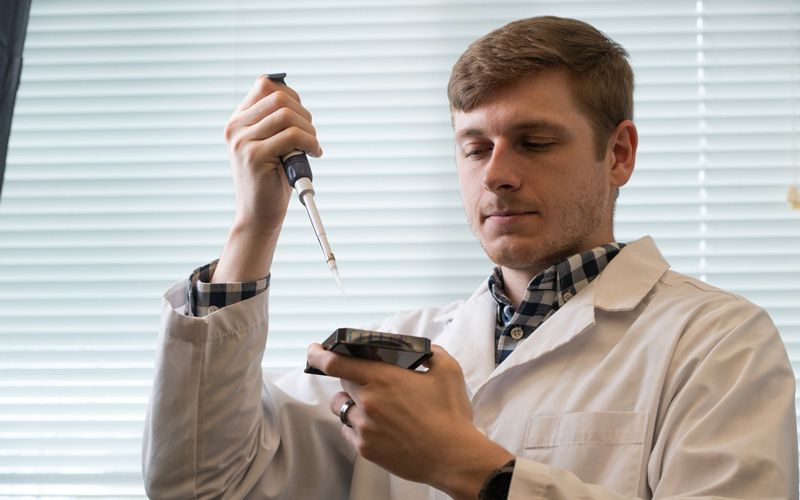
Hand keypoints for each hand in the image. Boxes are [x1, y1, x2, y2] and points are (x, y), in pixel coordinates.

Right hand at [213, 75, 322, 282]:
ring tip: (312, 147)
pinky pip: (292, 136)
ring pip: (287, 115)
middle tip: (311, 135)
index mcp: (238, 120)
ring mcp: (242, 141)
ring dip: (309, 130)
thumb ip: (275, 119)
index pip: (264, 84)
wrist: (259, 215)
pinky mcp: (254, 156)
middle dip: (304, 114)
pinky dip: (310, 143)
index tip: (301, 116)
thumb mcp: (272, 143)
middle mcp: (235, 127)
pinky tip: (313, 154)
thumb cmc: (271, 179)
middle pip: (279, 97)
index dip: (291, 94)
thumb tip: (289, 90)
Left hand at [307, 344, 513, 498]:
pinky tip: (379, 426)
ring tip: (374, 406)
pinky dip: (358, 426)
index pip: (336, 362)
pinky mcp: (366, 449)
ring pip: (342, 408)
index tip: (314, 349)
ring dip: (351, 402)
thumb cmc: (450, 415)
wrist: (453, 457)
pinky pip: (349, 431)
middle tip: (370, 381)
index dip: (319, 353)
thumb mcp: (448, 371)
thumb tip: (422, 350)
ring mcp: (364, 427)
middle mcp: (368, 401)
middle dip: (351, 378)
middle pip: (342, 383)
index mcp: (383, 378)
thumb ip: (431, 352)